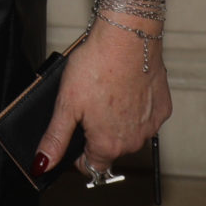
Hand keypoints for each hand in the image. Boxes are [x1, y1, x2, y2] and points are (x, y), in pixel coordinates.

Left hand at [34, 22, 170, 179]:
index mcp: (108, 144)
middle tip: (86, 105)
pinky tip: (123, 88)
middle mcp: (134, 142)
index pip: (91, 166)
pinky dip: (135, 107)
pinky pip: (145, 117)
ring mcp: (151, 126)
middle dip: (96, 133)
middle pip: (109, 149)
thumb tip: (42, 164)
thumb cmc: (96, 67)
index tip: (73, 136)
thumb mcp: (65, 104)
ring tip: (103, 93)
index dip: (77, 154)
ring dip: (116, 120)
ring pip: (128, 133)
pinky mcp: (163, 109)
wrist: (127, 40)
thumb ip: (55, 138)